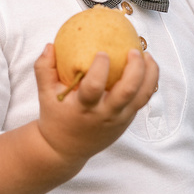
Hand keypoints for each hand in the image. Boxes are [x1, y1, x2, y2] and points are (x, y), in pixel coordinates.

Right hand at [26, 39, 157, 166]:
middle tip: (134, 50)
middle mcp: (104, 114)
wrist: (66, 148)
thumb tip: (50, 45)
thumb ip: (44, 68)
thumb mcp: (44, 94)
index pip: (94, 88)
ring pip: (141, 97)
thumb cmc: (55, 116)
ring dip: (149, 75)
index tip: (102, 52)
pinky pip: (142, 100)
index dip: (100, 69)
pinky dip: (148, 83)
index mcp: (83, 107)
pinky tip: (147, 67)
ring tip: (148, 55)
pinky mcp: (127, 121)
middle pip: (126, 92)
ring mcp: (119, 119)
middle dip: (135, 70)